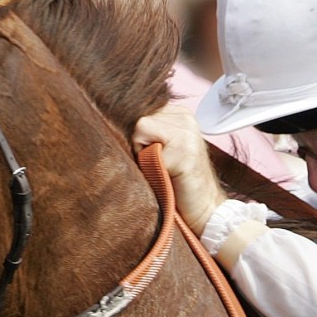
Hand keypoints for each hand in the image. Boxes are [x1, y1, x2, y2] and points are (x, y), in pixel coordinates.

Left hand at [133, 103, 226, 235]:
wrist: (205, 208)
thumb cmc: (178, 181)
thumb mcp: (164, 148)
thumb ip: (149, 130)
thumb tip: (111, 118)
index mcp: (180, 113)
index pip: (140, 107)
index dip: (137, 133)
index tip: (150, 152)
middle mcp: (186, 117)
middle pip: (138, 116)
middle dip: (138, 141)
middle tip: (158, 163)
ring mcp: (187, 132)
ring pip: (140, 126)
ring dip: (143, 152)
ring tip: (162, 167)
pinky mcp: (184, 151)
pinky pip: (147, 148)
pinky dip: (149, 166)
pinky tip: (167, 175)